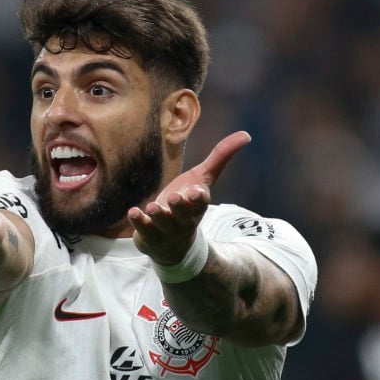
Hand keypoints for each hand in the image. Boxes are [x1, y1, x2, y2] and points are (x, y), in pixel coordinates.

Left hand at [128, 131, 250, 264]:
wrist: (173, 244)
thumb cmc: (188, 204)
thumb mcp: (203, 180)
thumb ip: (220, 157)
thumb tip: (246, 135)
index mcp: (197, 205)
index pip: (200, 202)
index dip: (198, 198)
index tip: (196, 192)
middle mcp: (183, 219)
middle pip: (184, 214)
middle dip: (180, 207)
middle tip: (175, 198)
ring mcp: (165, 229)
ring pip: (163, 223)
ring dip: (158, 215)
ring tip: (152, 206)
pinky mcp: (149, 235)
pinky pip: (144, 229)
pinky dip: (139, 221)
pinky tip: (133, 212)